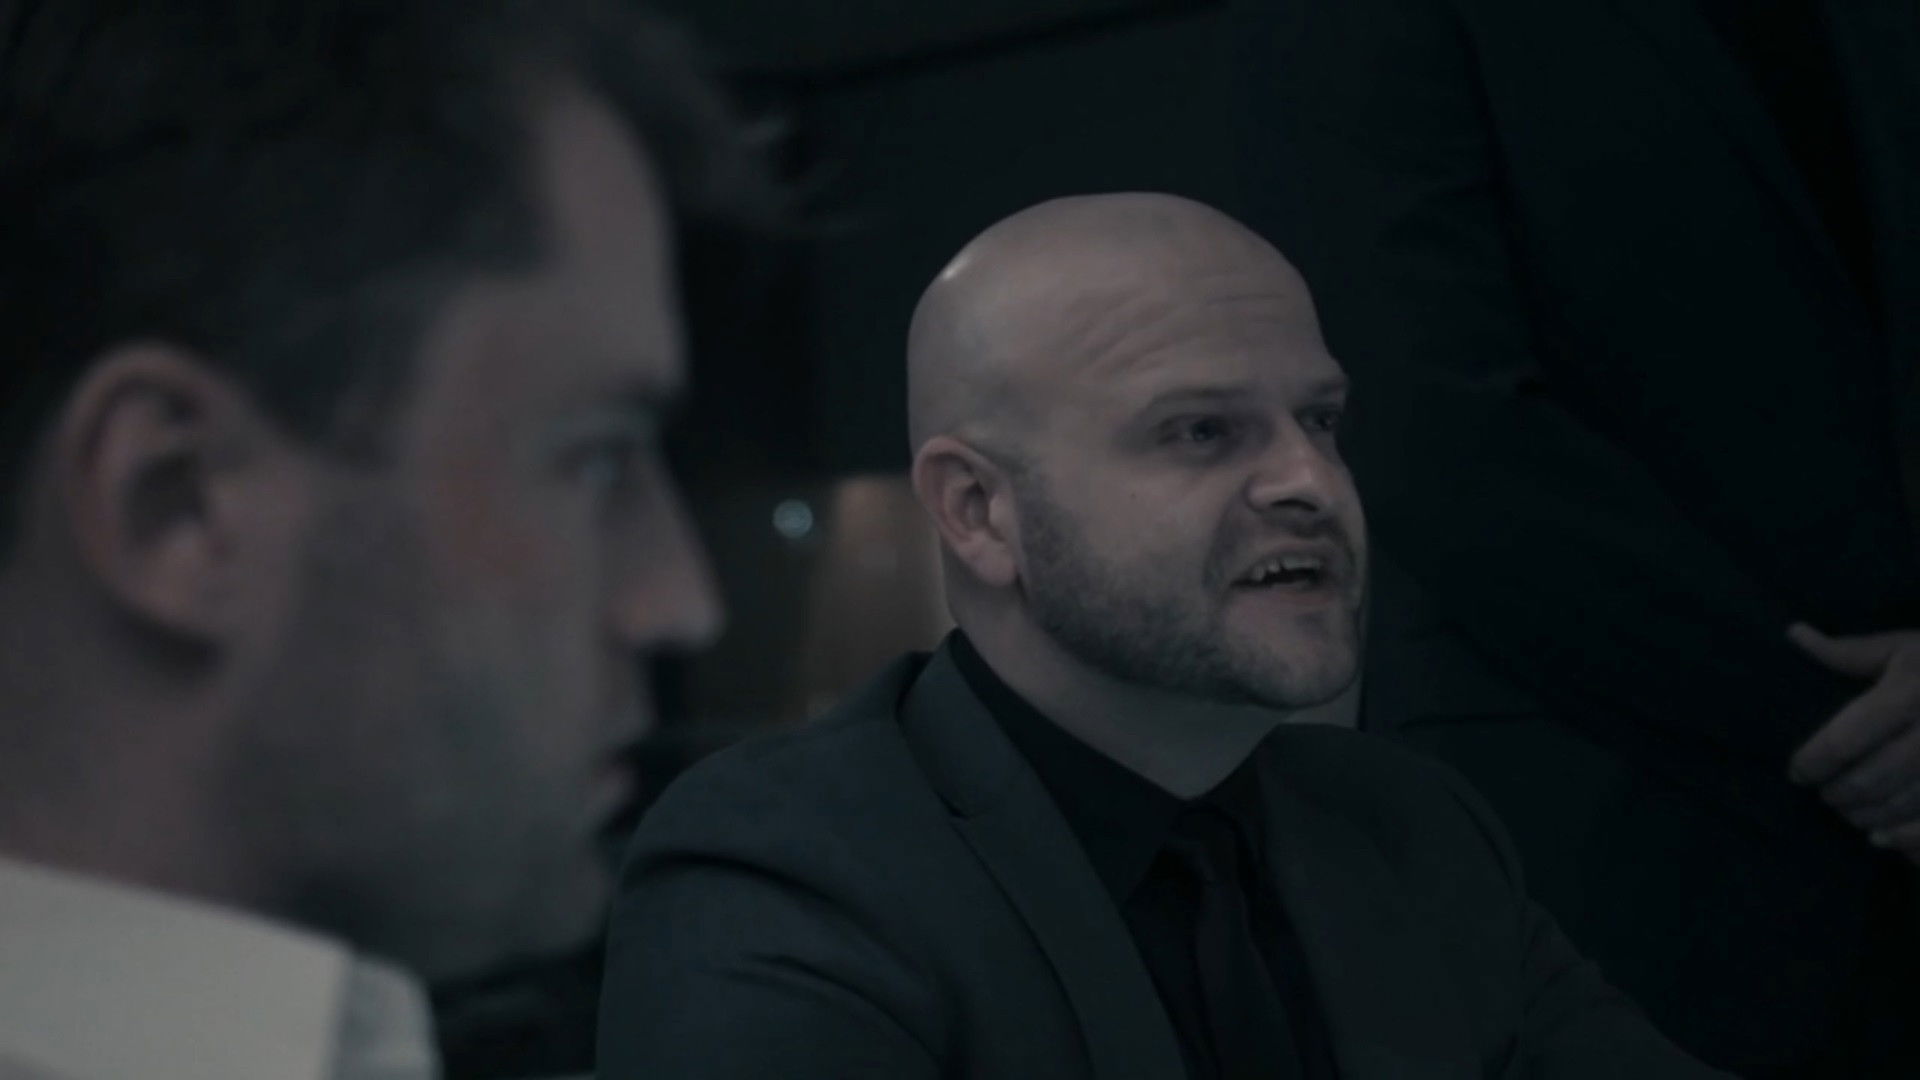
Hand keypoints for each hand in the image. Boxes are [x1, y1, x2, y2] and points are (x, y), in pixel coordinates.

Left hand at [1788, 624, 1919, 861]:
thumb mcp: (1903, 648)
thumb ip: (1848, 651)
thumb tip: (1794, 634)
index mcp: (1906, 696)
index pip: (1843, 741)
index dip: (1812, 763)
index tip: (1796, 772)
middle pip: (1869, 780)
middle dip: (1838, 793)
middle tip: (1824, 795)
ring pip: (1900, 806)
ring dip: (1866, 817)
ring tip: (1849, 813)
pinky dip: (1905, 839)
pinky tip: (1882, 840)